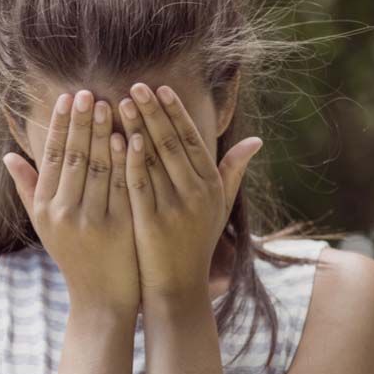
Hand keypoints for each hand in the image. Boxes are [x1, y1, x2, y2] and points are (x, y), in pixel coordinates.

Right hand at [4, 90, 139, 310]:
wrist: (100, 299)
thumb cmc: (73, 256)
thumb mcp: (44, 225)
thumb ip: (28, 189)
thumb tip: (9, 156)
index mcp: (45, 208)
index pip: (54, 157)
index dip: (62, 125)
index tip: (70, 98)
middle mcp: (64, 213)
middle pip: (76, 157)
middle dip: (83, 122)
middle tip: (90, 92)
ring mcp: (92, 221)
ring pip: (99, 168)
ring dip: (104, 133)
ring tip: (111, 104)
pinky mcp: (118, 228)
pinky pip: (123, 186)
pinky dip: (125, 160)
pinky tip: (128, 137)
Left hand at [116, 83, 261, 301]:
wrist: (177, 288)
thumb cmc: (195, 244)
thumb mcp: (219, 207)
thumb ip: (234, 171)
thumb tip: (257, 139)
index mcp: (211, 186)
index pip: (193, 139)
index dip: (176, 112)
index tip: (160, 88)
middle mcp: (196, 194)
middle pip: (172, 143)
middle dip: (153, 111)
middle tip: (135, 85)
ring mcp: (174, 208)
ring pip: (154, 158)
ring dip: (137, 127)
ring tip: (120, 102)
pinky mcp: (151, 222)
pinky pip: (138, 183)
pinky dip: (129, 158)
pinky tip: (117, 138)